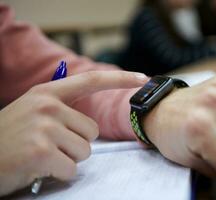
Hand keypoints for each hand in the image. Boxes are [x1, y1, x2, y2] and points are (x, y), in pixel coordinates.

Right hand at [0, 71, 147, 195]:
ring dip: (67, 159)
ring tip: (42, 156)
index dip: (119, 79)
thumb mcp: (31, 111)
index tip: (142, 78)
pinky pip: (72, 169)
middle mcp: (48, 106)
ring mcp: (45, 128)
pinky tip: (38, 168)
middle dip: (76, 143)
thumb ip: (59, 108)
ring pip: (84, 151)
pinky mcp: (41, 152)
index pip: (90, 81)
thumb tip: (89, 120)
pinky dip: (59, 174)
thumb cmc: (8, 137)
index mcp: (47, 93)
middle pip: (92, 131)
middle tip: (50, 146)